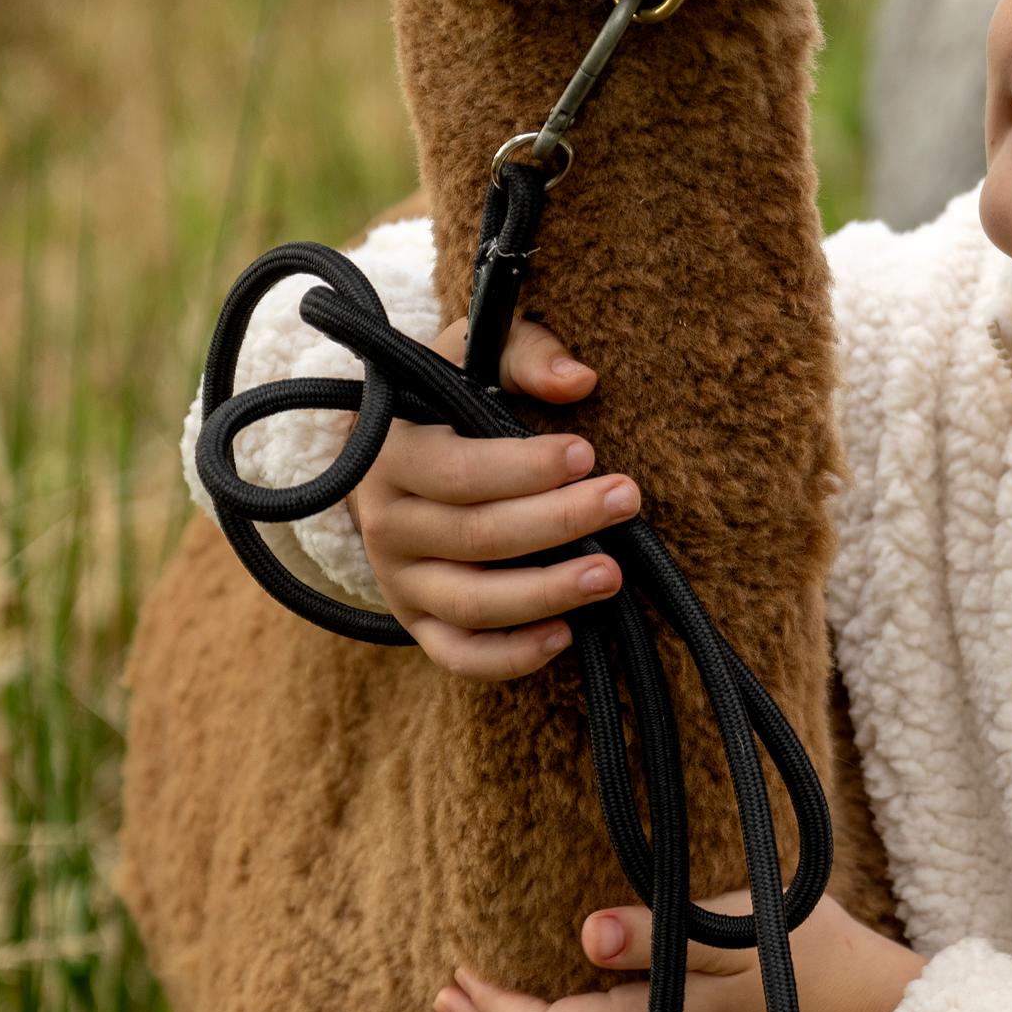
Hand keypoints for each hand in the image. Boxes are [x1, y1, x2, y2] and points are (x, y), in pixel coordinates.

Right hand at [353, 316, 640, 679]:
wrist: (395, 454)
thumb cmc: (448, 396)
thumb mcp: (475, 357)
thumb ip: (526, 355)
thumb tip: (578, 381)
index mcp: (393, 453)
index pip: (457, 471)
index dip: (524, 468)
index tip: (587, 453)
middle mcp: (385, 523)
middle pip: (475, 536)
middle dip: (558, 521)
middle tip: (625, 500)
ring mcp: (399, 580)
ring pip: (471, 602)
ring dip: (546, 592)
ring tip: (611, 574)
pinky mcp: (418, 622)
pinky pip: (460, 654)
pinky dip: (510, 656)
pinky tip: (564, 636)